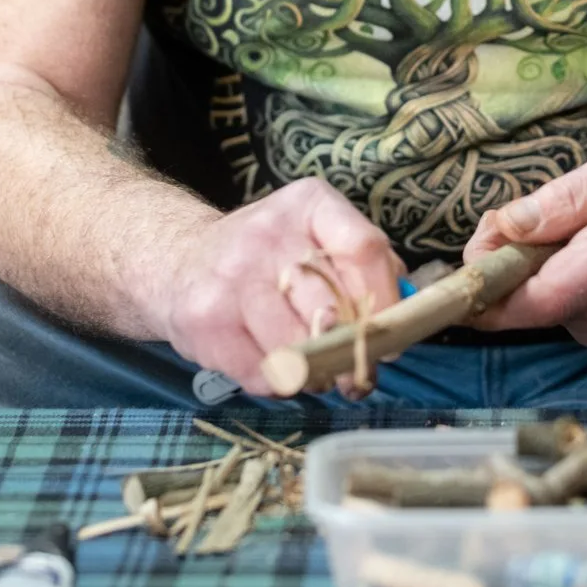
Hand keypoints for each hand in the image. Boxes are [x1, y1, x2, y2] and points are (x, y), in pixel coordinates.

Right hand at [158, 179, 405, 393]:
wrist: (179, 261)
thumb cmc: (266, 258)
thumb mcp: (316, 237)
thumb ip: (365, 266)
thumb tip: (408, 311)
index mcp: (308, 204)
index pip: (363, 249)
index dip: (385, 301)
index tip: (391, 335)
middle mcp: (268, 234)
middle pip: (332, 308)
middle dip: (352, 350)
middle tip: (358, 369)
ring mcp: (232, 277)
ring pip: (298, 348)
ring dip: (316, 372)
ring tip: (316, 370)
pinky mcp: (205, 320)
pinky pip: (262, 373)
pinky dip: (278, 382)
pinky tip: (275, 366)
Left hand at [461, 142, 586, 344]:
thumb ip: (560, 200)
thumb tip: (504, 226)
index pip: (524, 304)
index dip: (482, 286)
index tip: (474, 249)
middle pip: (525, 303)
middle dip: (508, 263)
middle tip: (517, 218)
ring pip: (543, 306)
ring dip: (537, 271)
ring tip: (569, 229)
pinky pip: (565, 309)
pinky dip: (560, 281)